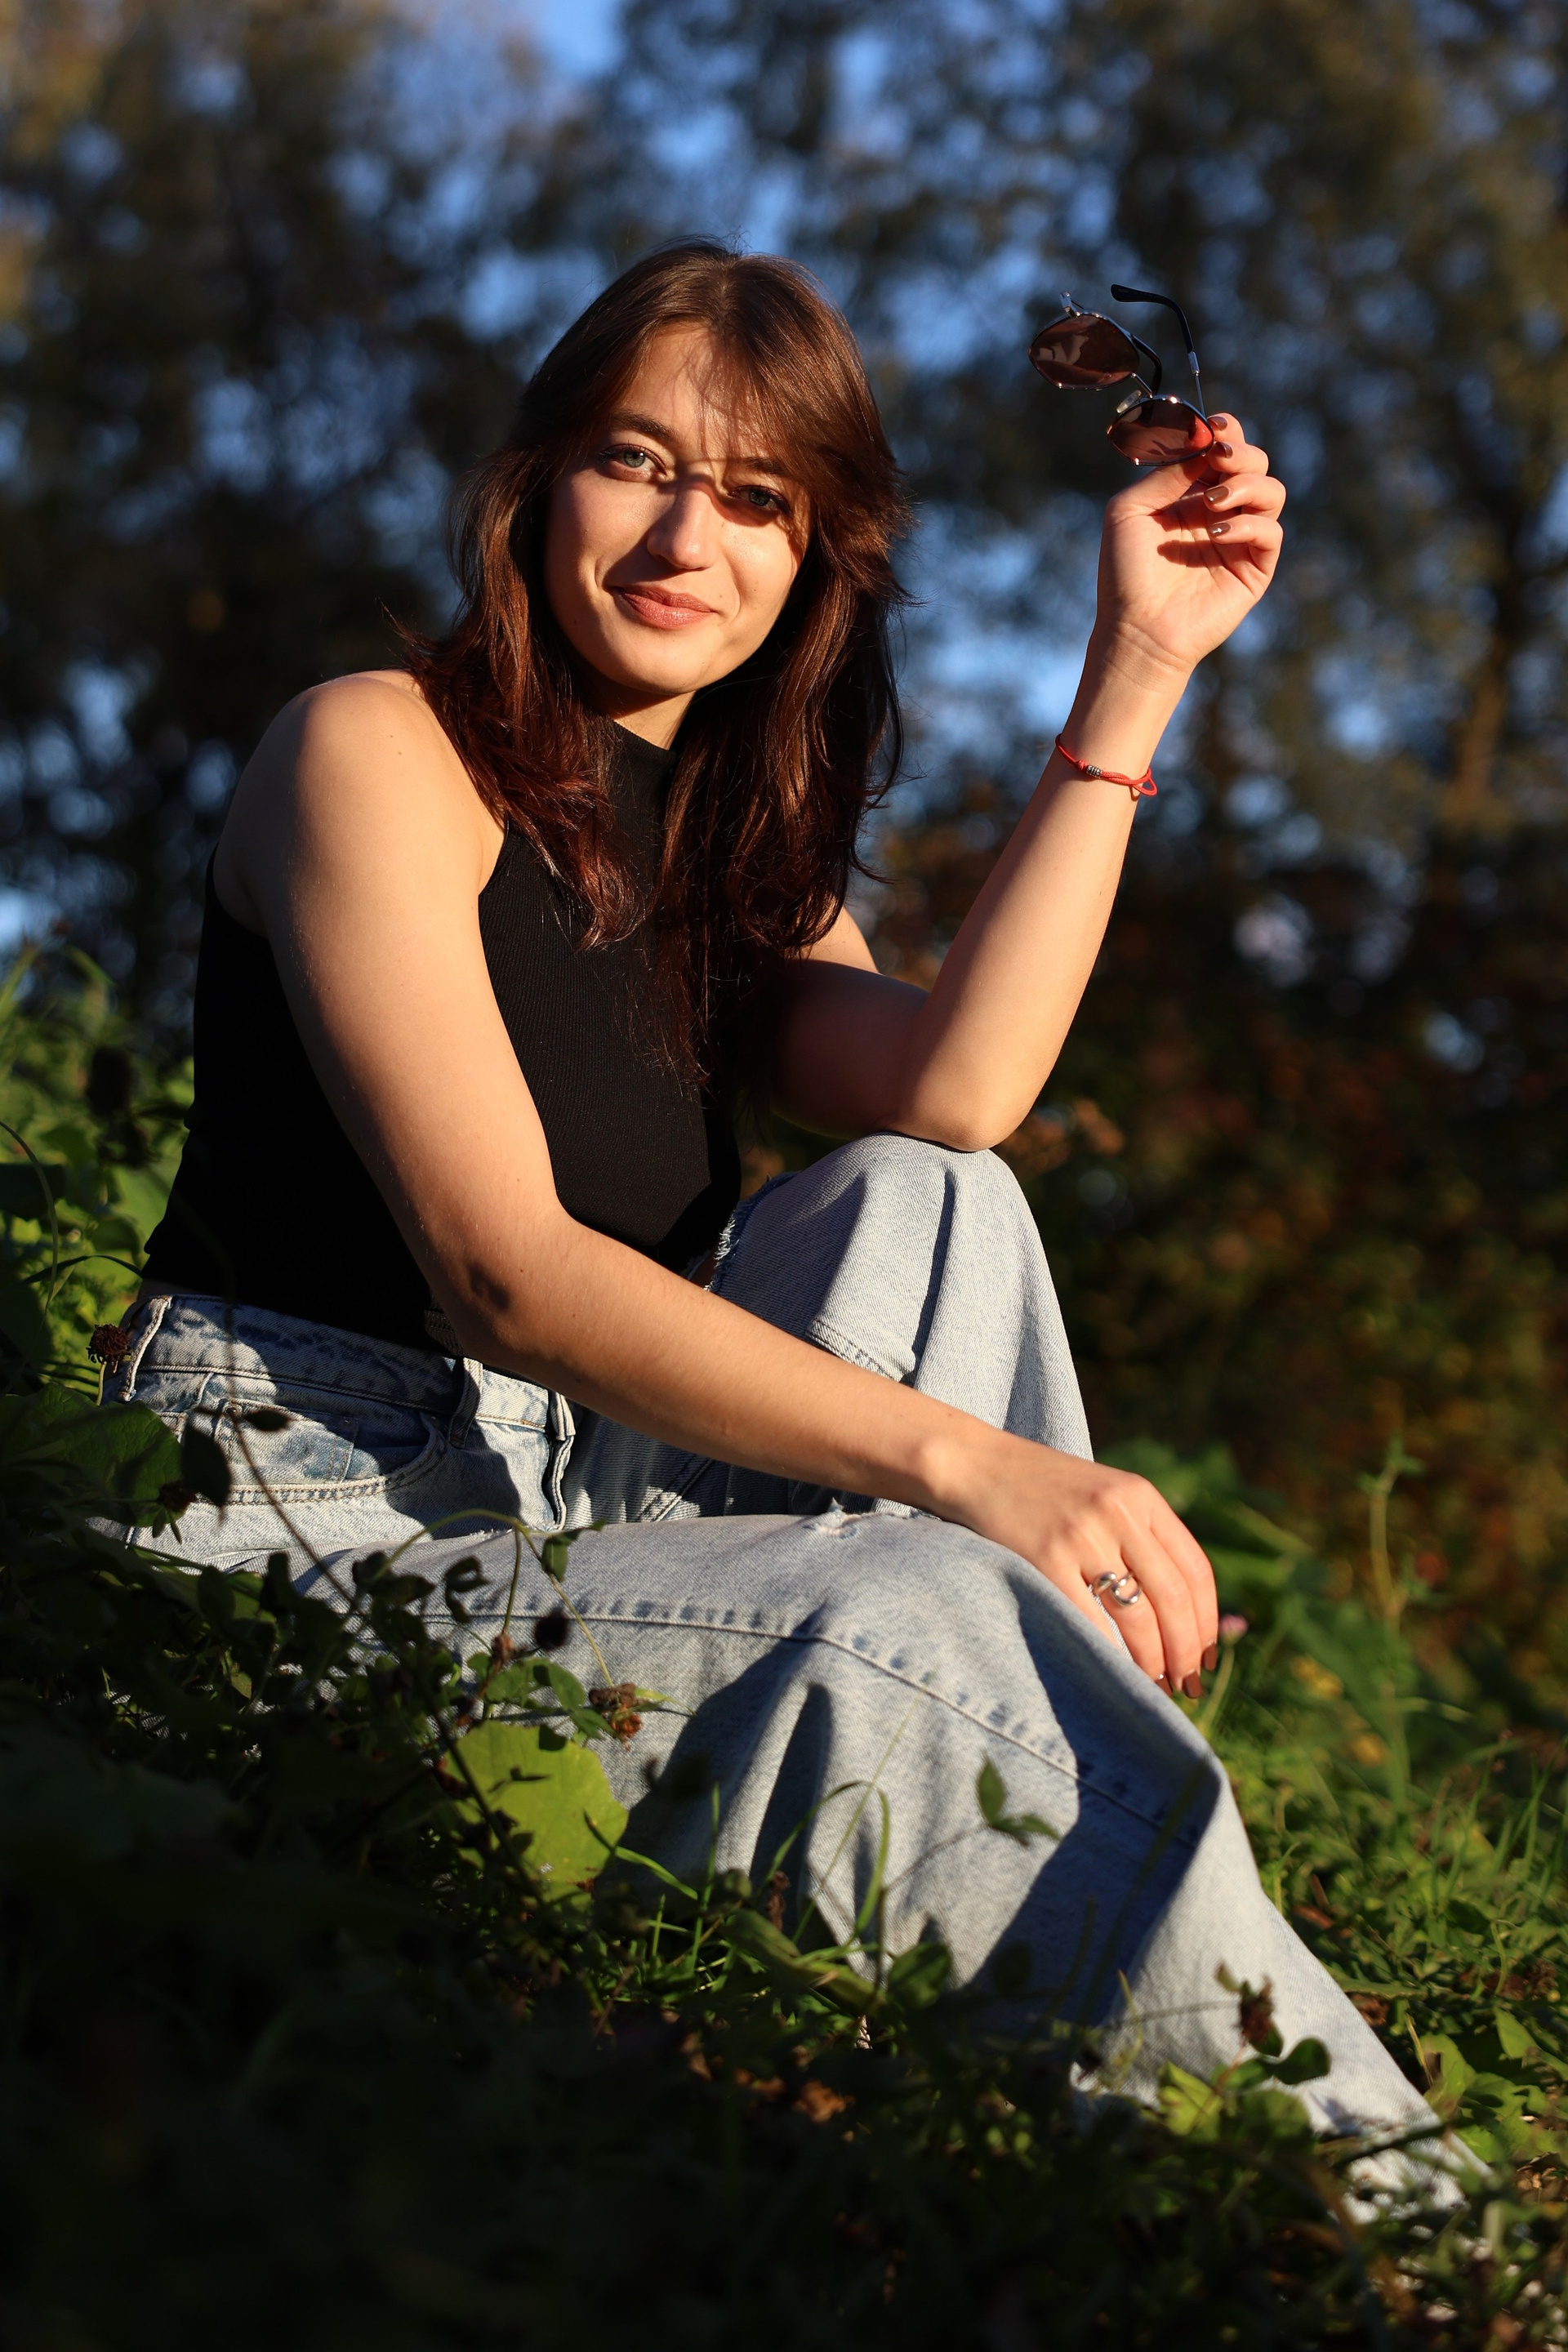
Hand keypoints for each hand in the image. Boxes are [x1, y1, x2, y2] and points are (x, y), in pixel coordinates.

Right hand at [950, 1434, 1218, 1694]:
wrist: (976, 1465)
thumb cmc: (1042, 1490)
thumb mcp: (1103, 1496)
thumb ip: (1140, 1537)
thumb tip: (1181, 1614)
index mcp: (1141, 1496)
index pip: (1194, 1570)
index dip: (1208, 1623)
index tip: (1208, 1657)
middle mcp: (1118, 1512)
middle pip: (1173, 1598)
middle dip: (1186, 1652)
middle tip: (1187, 1685)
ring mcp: (1081, 1534)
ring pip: (1138, 1617)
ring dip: (1152, 1662)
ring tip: (1153, 1685)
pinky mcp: (1044, 1557)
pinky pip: (1090, 1622)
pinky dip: (1107, 1656)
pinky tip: (1111, 1672)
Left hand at [1092, 416, 1284, 686]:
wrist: (1137, 629)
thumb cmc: (1125, 573)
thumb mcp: (1130, 510)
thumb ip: (1165, 474)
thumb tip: (1203, 446)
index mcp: (1190, 493)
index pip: (1221, 450)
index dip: (1225, 433)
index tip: (1214, 428)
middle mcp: (1220, 511)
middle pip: (1254, 463)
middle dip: (1241, 452)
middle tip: (1218, 459)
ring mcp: (1240, 538)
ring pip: (1271, 490)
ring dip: (1246, 484)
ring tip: (1212, 502)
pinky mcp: (1255, 567)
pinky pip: (1271, 530)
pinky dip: (1248, 523)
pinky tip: (1217, 532)